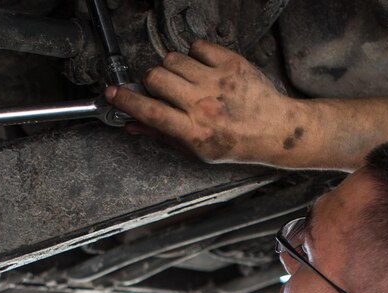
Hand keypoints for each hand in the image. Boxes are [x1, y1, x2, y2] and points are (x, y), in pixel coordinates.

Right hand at [106, 40, 297, 164]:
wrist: (275, 130)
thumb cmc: (237, 143)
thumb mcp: (197, 150)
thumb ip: (163, 135)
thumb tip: (133, 124)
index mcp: (194, 131)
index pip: (149, 111)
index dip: (125, 101)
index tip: (112, 94)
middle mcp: (204, 105)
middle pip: (157, 78)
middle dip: (152, 82)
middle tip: (162, 89)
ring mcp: (218, 82)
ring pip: (173, 60)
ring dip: (172, 68)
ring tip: (186, 80)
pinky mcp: (231, 64)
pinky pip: (197, 47)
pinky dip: (195, 55)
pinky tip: (202, 69)